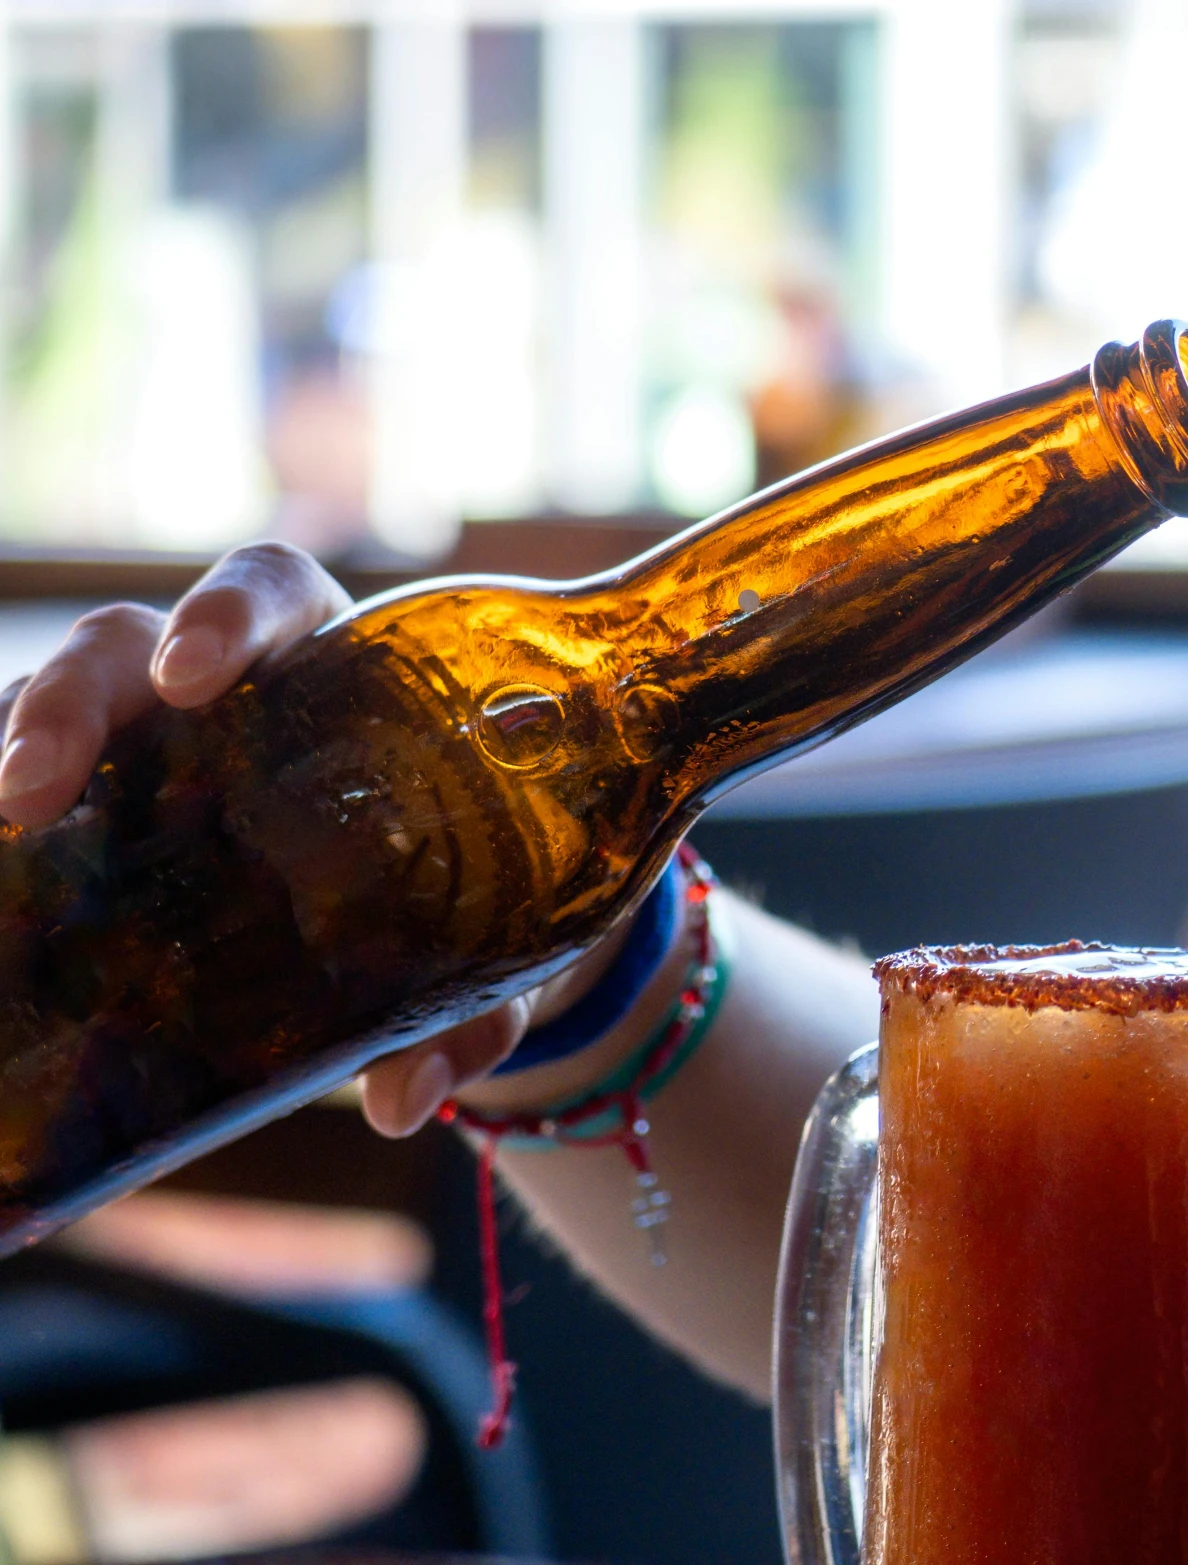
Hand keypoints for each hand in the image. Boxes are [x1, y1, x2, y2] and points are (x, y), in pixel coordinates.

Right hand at [0, 543, 611, 1138]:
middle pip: (124, 646)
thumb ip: (474, 1012)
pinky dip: (0, 826)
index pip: (268, 591)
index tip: (195, 673)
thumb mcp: (499, 947)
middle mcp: (230, 687)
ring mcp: (152, 746)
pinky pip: (29, 796)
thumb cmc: (488, 887)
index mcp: (337, 666)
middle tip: (30, 787)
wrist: (459, 932)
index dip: (221, 614)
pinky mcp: (105, 814)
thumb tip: (404, 1100)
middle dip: (66, 701)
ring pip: (52, 709)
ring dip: (9, 750)